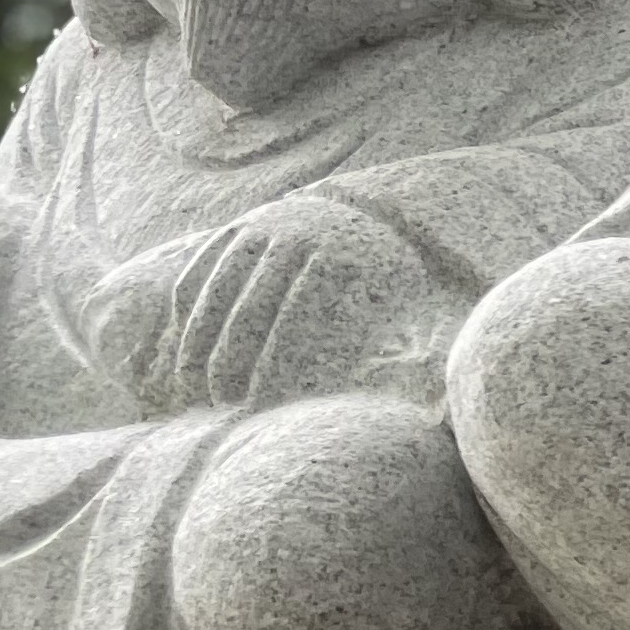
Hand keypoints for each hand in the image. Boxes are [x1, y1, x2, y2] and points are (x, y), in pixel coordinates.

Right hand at [86, 191, 456, 411]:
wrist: (370, 216)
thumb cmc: (395, 282)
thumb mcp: (416, 308)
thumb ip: (422, 352)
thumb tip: (443, 413)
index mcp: (344, 256)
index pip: (297, 325)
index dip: (277, 372)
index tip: (265, 411)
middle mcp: (299, 234)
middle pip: (250, 311)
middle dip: (232, 365)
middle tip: (224, 408)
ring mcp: (263, 226)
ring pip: (215, 293)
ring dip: (199, 345)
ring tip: (196, 390)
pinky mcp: (236, 226)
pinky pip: (197, 272)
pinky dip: (186, 312)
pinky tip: (186, 352)